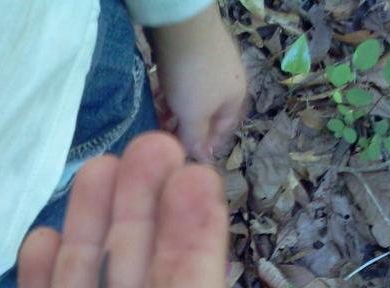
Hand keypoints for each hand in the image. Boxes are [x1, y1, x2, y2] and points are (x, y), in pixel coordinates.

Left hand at [150, 5, 246, 162]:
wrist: (182, 27)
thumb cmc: (193, 79)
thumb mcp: (195, 115)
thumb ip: (196, 138)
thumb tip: (202, 158)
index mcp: (235, 98)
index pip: (221, 130)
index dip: (203, 144)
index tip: (182, 155)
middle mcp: (225, 82)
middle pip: (203, 114)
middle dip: (183, 128)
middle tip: (163, 138)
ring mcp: (207, 66)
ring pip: (188, 98)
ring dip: (172, 112)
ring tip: (155, 120)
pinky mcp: (188, 54)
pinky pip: (178, 82)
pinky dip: (168, 92)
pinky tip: (155, 98)